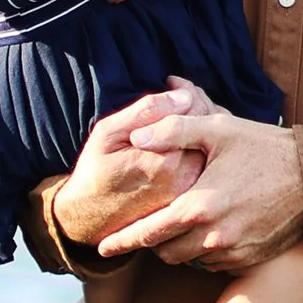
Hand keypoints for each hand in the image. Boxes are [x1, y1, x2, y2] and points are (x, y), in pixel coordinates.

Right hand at [48, 82, 211, 251]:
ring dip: (203, 124)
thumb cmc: (94, 172)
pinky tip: (188, 136)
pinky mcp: (191, 199)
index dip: (187, 90)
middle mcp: (186, 179)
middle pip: (212, 128)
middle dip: (199, 104)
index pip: (197, 111)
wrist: (88, 219)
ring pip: (214, 146)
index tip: (172, 83)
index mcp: (167, 160)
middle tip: (180, 95)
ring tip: (183, 113)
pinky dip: (203, 145)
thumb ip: (146, 112)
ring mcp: (192, 191)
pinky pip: (209, 163)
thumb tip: (184, 96)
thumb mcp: (108, 133)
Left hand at [96, 105, 302, 275]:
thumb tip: (136, 136)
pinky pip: (213, 263)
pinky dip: (204, 251)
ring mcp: (232, 251)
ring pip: (188, 260)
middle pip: (164, 252)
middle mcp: (213, 236)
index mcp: (199, 205)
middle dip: (153, 241)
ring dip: (178, 246)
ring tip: (183, 222)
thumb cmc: (265, 148)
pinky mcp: (249, 259)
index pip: (148, 233)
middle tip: (151, 223)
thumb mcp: (218, 130)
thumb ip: (173, 130)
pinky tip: (211, 228)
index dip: (122, 241)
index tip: (102, 247)